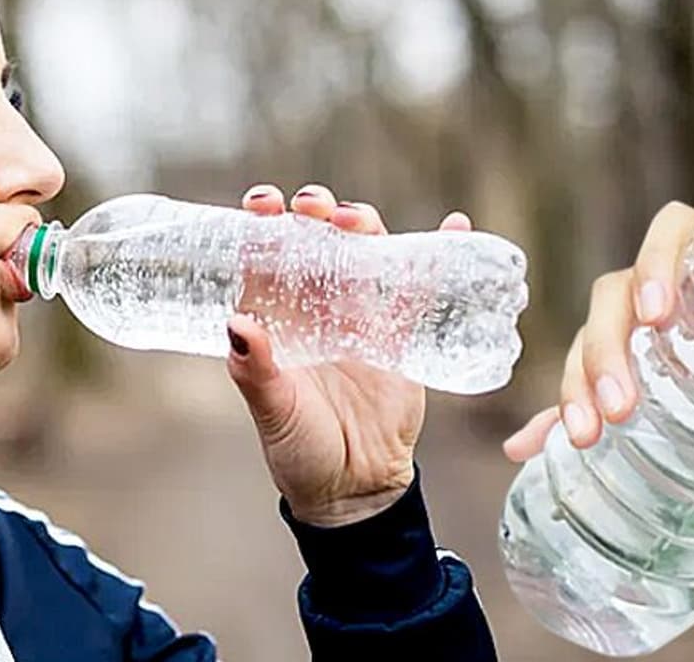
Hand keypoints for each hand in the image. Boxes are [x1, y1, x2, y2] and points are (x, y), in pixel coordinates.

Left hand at [229, 183, 471, 527]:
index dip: (262, 222)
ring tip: (353, 218)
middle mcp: (316, 307)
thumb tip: (239, 324)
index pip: (265, 256)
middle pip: (316, 241)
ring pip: (363, 252)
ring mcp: (360, 316)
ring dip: (361, 223)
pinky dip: (437, 253)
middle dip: (313, 213)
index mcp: (276, 318)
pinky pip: (419, 288)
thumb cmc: (300, 451)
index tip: (262, 204)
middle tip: (312, 207)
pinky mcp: (400, 334)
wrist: (353, 489)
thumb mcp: (273, 412)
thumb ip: (256, 372)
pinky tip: (455, 223)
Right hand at [500, 202, 693, 533]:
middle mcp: (679, 286)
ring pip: (594, 338)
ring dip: (578, 383)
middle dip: (607, 350)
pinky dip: (554, 412)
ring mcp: (650, 328)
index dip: (655, 263)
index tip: (656, 314)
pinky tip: (527, 447)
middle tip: (619, 409)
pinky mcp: (639, 368)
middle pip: (615, 295)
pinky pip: (587, 383)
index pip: (673, 230)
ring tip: (585, 436)